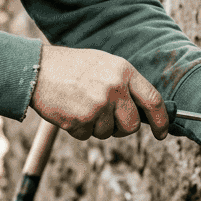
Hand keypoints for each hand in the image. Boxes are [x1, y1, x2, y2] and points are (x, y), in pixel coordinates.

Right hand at [31, 45, 168, 140]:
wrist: (37, 69)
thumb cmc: (73, 67)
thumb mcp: (105, 65)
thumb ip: (125, 85)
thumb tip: (145, 112)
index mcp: (124, 71)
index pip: (153, 101)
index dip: (162, 121)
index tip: (162, 132)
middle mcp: (114, 89)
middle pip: (132, 126)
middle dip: (122, 128)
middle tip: (109, 119)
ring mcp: (97, 105)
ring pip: (108, 133)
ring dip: (96, 126)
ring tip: (82, 105)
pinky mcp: (80, 120)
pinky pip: (87, 135)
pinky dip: (79, 128)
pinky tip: (70, 110)